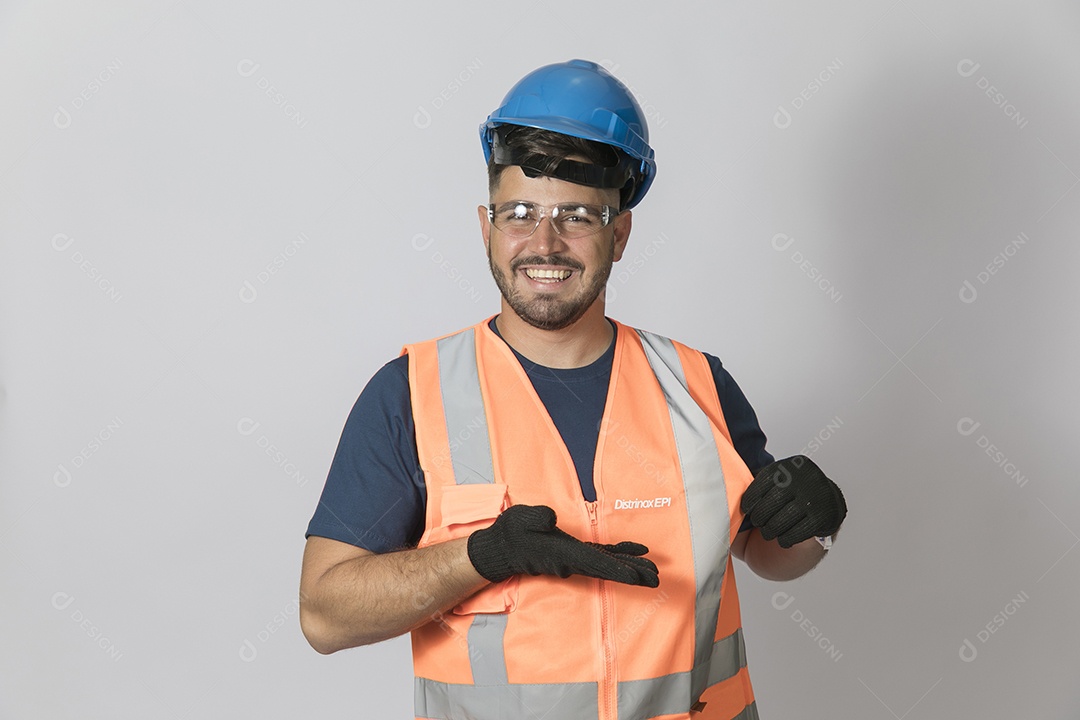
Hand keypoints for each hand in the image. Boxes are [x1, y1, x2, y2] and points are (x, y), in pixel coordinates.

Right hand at [467, 505, 658, 586]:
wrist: (501, 547)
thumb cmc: (511, 532)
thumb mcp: (520, 519)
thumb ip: (536, 518)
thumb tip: (550, 518)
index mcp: (562, 553)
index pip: (594, 563)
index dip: (616, 569)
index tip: (636, 577)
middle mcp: (571, 561)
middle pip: (607, 569)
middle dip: (632, 574)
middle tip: (656, 579)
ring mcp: (574, 559)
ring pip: (607, 565)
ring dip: (631, 567)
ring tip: (653, 572)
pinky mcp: (574, 553)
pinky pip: (601, 556)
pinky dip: (620, 553)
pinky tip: (637, 552)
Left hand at [740, 455, 845, 548]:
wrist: (827, 504)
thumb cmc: (792, 494)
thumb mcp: (777, 480)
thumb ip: (757, 481)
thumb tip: (726, 488)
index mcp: (788, 466)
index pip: (762, 481)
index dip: (750, 498)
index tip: (745, 509)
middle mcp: (804, 478)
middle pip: (773, 501)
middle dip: (760, 516)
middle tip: (757, 522)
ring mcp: (816, 497)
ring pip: (784, 518)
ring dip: (771, 529)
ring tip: (768, 532)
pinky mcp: (823, 516)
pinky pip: (798, 531)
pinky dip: (786, 538)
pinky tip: (783, 539)